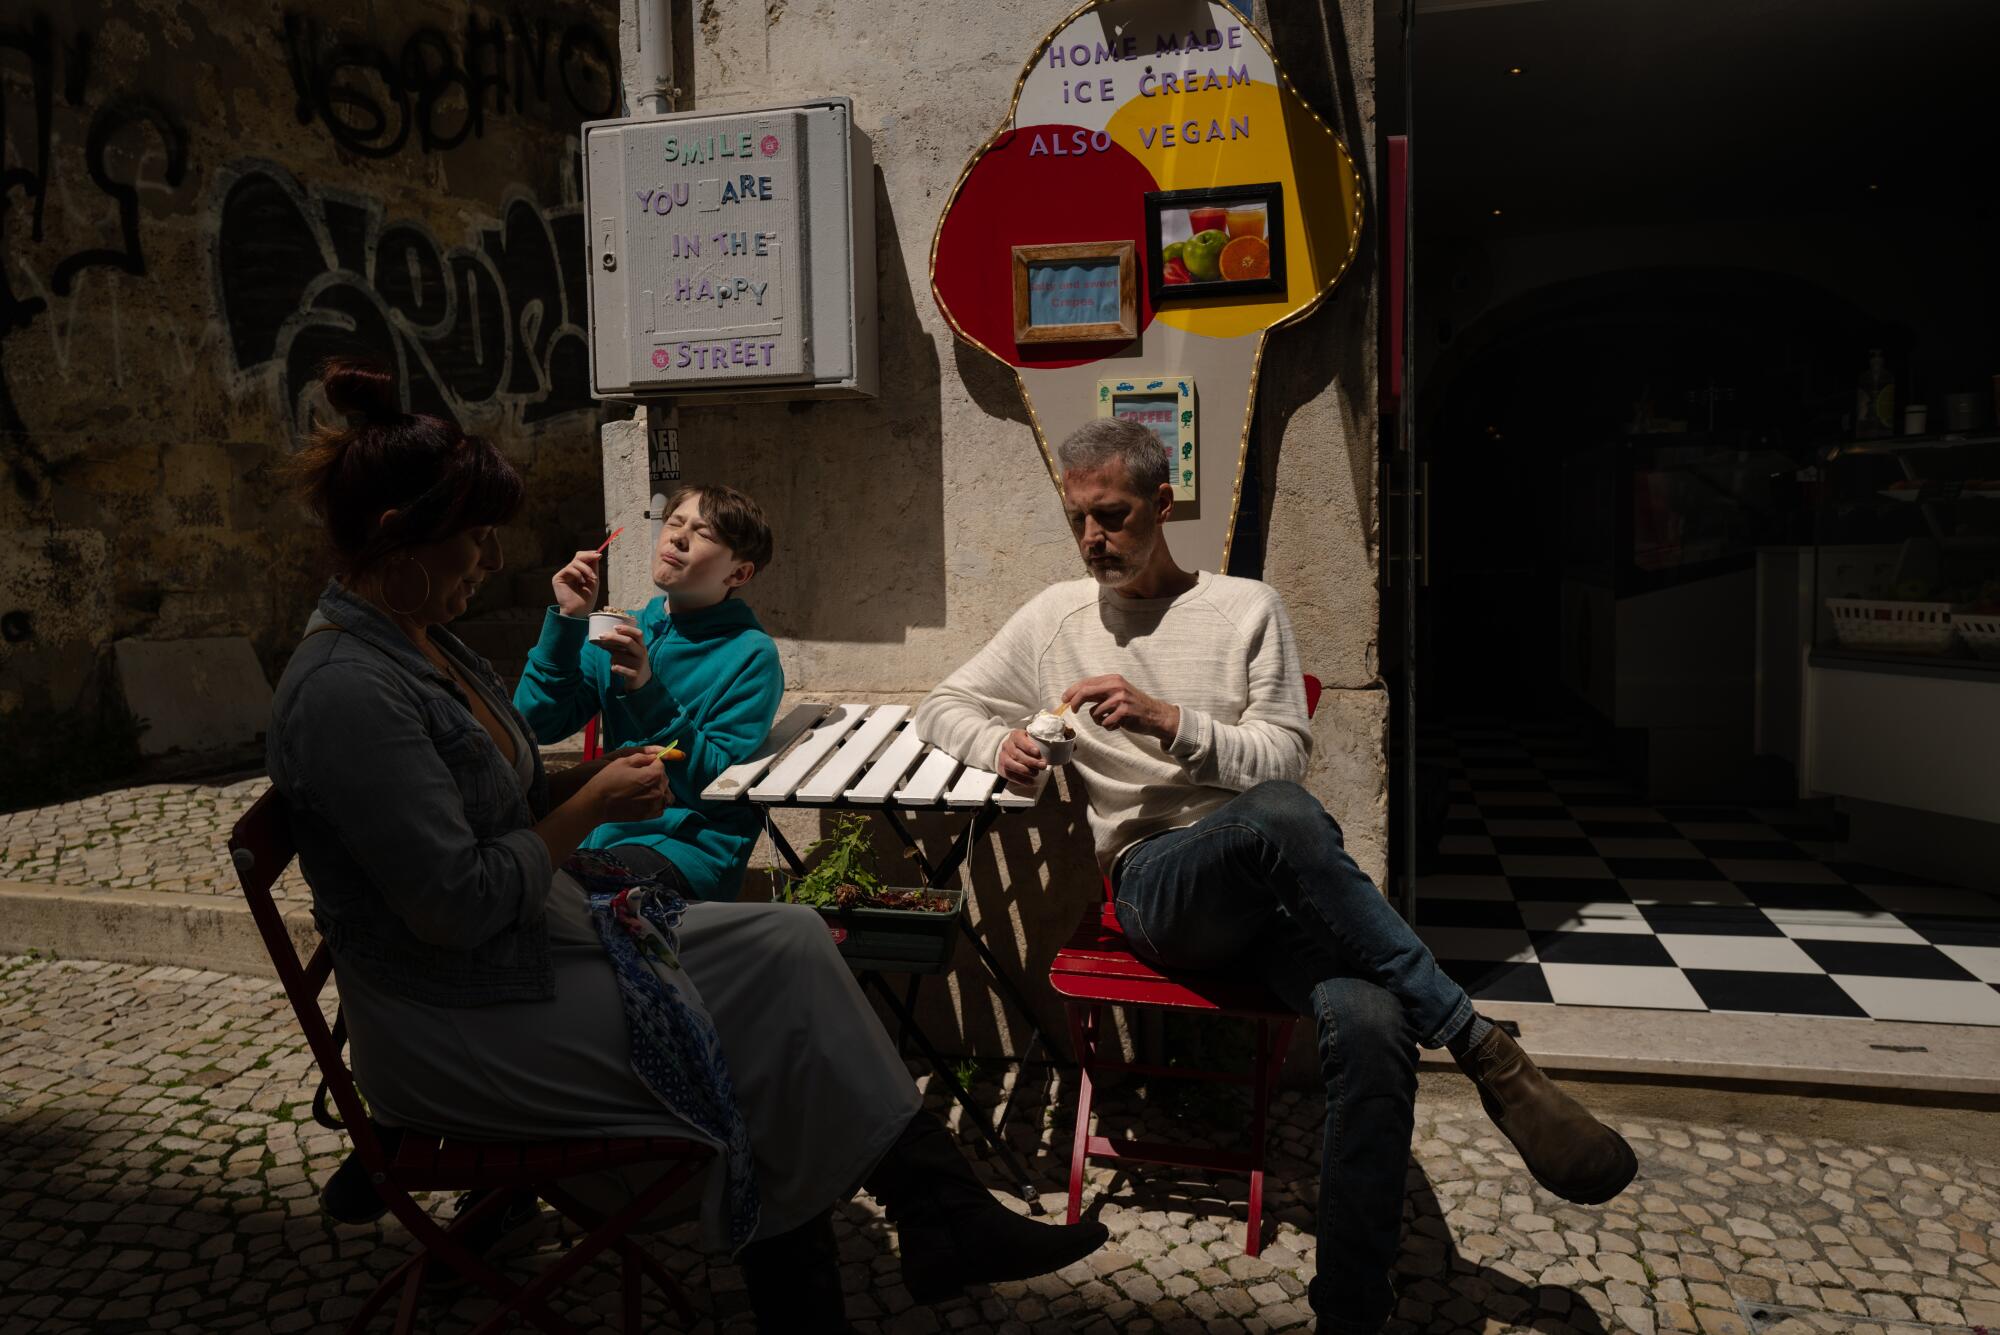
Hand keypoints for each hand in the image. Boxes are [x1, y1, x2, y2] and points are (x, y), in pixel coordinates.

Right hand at [552, 550, 601, 616]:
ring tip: (592, 577)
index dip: (589, 554)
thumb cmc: (587, 599)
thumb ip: (593, 567)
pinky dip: (578, 573)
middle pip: (577, 557)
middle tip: (597, 556)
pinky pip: (569, 568)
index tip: (599, 554)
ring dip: (586, 568)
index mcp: (578, 573)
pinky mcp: (558, 578)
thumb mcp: (593, 580)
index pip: (582, 559)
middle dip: (588, 556)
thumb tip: (596, 553)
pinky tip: (582, 581)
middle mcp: (570, 572)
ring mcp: (564, 575)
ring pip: (575, 562)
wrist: (579, 611)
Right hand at [583, 753, 670, 822]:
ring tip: (647, 788)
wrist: (596, 804)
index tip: (644, 764)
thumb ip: (642, 757)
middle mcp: (658, 791)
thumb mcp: (622, 761)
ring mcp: (654, 805)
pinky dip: (657, 803)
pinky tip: (646, 799)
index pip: (661, 765)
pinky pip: (661, 808)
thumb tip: (654, 756)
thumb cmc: (607, 780)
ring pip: (666, 795)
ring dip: (660, 789)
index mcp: (653, 776)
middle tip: (642, 775)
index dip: (653, 762)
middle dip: (656, 775)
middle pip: (664, 779)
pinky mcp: (648, 815)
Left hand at [602, 625, 650, 691]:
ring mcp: (639, 665)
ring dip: (612, 658)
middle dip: (613, 638)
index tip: (615, 627)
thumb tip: (600, 638)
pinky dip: (613, 667)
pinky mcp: (634, 675)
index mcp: (641, 646)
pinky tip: (615, 668)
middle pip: (628, 642)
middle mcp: (642, 654)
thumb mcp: (628, 652)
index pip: (638, 634)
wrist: (642, 681)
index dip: (627, 629)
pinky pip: (617, 668)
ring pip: (618, 656)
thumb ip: (617, 645)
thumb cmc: (632, 662)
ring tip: (615, 662)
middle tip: (601, 636)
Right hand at [996, 729, 1048, 785]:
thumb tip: (1051, 749)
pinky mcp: (1002, 768)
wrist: (1011, 749)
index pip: (1019, 739)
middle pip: (1016, 754)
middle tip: (1042, 766)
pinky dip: (1021, 780)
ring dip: (1025, 771)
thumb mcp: (1031, 739)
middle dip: (1031, 761)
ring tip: (1036, 773)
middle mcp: (1007, 745)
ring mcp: (1003, 757)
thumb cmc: (1026, 744)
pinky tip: (1030, 782)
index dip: (1028, 746)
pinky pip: (1010, 775)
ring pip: (1010, 764)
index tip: (1037, 752)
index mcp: (1015, 736)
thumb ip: (1038, 742)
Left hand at [1062, 674, 1178, 741]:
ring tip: (1110, 720)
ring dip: (1099, 720)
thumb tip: (1074, 696)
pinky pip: (1105, 722)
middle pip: (1086, 692)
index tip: (1065, 699)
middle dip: (1075, 702)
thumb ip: (1099, 692)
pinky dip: (1108, 726)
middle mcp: (1116, 686)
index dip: (1072, 691)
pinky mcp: (1125, 712)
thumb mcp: (1116, 692)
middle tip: (1073, 710)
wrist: (1155, 714)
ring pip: (1095, 712)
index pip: (1086, 682)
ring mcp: (1121, 698)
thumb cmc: (1132, 705)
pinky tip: (1118, 724)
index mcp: (1113, 679)